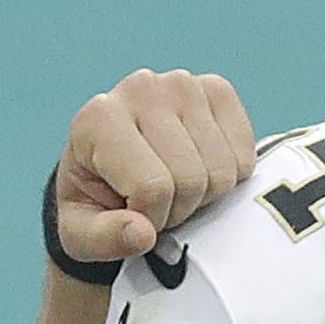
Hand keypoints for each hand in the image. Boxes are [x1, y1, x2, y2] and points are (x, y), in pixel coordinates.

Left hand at [51, 69, 255, 267]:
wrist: (108, 167)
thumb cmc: (94, 200)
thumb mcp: (80, 233)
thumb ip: (104, 239)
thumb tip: (142, 234)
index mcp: (98, 119)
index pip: (152, 188)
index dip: (151, 219)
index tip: (133, 214)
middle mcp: (141, 89)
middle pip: (191, 180)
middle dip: (177, 209)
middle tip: (155, 202)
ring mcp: (182, 84)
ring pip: (222, 172)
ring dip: (203, 195)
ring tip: (173, 185)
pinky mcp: (216, 89)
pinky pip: (244, 156)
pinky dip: (228, 176)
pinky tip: (197, 167)